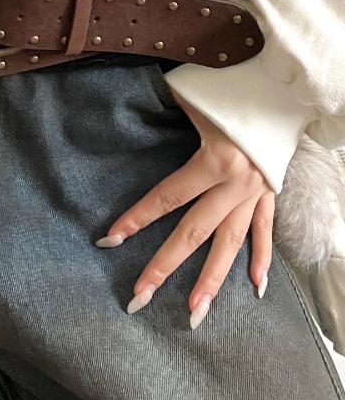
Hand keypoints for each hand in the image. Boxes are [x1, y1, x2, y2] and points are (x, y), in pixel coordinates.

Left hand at [94, 87, 273, 328]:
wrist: (289, 88)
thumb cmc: (236, 88)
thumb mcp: (196, 94)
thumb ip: (165, 105)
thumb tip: (133, 101)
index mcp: (215, 160)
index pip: (167, 196)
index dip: (137, 218)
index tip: (111, 240)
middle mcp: (236, 184)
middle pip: (194, 232)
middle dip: (165, 265)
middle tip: (139, 296)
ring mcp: (256, 193)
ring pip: (231, 244)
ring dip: (212, 279)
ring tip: (194, 312)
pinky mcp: (271, 194)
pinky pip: (265, 231)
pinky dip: (262, 258)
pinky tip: (256, 288)